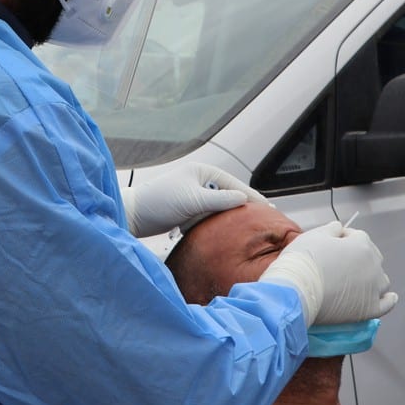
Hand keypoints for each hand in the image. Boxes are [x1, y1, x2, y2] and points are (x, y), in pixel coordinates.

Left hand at [122, 162, 266, 237]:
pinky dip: (215, 223)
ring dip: (228, 217)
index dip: (253, 197)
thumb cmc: (159, 203)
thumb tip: (244, 199)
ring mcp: (193, 194)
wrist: (134, 215)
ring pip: (219, 207)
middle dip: (243, 208)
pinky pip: (208, 216)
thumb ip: (219, 200)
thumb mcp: (193, 201)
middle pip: (229, 195)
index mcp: (203, 171)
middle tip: (264, 220)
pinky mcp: (187, 208)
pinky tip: (224, 233)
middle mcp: (200, 180)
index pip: (235, 185)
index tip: (270, 209)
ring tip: (247, 228)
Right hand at [258, 221, 396, 326]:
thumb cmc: (303, 261)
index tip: (333, 244)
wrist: (296, 292)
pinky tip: (390, 297)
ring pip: (381, 280)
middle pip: (372, 257)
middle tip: (341, 264)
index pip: (358, 236)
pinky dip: (389, 300)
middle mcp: (373, 266)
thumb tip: (339, 228)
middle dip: (359, 258)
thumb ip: (331, 228)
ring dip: (373, 277)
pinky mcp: (369, 309)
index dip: (344, 239)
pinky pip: (386, 304)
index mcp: (361, 245)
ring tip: (359, 281)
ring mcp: (373, 289)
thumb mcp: (314, 235)